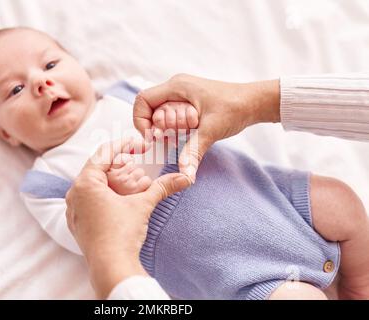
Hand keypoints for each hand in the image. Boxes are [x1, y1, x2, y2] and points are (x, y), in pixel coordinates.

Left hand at [65, 137, 190, 297]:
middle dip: (118, 163)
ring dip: (111, 180)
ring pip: (92, 185)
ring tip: (129, 181)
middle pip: (97, 168)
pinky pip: (88, 200)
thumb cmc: (122, 234)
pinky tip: (118, 199)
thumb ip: (162, 187)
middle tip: (137, 163)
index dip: (124, 145)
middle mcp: (74, 193)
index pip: (103, 153)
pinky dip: (103, 195)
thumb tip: (185, 177)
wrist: (111, 266)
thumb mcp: (143, 205)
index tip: (140, 145)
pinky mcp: (77, 223)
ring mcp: (73, 209)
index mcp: (85, 183)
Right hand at [134, 74, 279, 181]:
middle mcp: (176, 87)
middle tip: (173, 138)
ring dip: (167, 127)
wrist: (255, 102)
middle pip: (151, 109)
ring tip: (182, 135)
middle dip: (158, 127)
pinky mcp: (188, 101)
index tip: (152, 137)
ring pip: (160, 112)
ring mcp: (182, 93)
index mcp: (177, 86)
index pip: (143, 100)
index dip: (141, 120)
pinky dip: (175, 126)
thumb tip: (184, 174)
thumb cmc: (235, 108)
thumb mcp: (211, 131)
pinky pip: (171, 113)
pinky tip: (187, 133)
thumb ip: (193, 151)